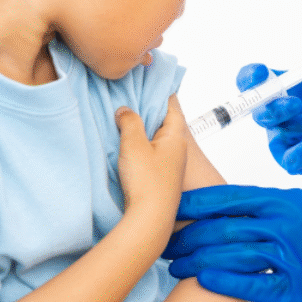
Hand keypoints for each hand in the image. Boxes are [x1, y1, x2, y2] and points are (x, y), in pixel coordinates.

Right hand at [115, 95, 187, 214]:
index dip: (159, 92)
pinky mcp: (161, 177)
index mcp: (176, 136)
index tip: (147, 82)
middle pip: (164, 121)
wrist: (150, 220)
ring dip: (143, 129)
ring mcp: (171, 164)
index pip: (171, 106)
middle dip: (148, 110)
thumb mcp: (134, 145)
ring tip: (124, 119)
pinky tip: (127, 146)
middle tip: (129, 97)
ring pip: (157, 138)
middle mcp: (177, 149)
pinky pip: (152, 153)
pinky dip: (141, 145)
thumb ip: (130, 122)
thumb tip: (125, 110)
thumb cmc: (147, 182)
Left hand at [164, 184, 301, 301]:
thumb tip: (225, 205)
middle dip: (186, 235)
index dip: (193, 204)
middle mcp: (281, 224)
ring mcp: (289, 254)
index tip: (168, 207)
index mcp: (280, 199)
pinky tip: (204, 280)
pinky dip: (227, 281)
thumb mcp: (299, 201)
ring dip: (198, 259)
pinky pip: (255, 283)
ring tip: (174, 265)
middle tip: (161, 242)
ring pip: (233, 254)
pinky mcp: (297, 284)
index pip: (226, 197)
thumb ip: (264, 203)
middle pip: (222, 228)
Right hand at [237, 45, 301, 204]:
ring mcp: (284, 137)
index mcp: (280, 88)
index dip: (249, 77)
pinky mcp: (297, 160)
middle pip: (259, 112)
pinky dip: (299, 152)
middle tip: (297, 103)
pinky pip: (289, 160)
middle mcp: (276, 114)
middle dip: (275, 107)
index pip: (250, 82)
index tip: (262, 72)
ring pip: (284, 132)